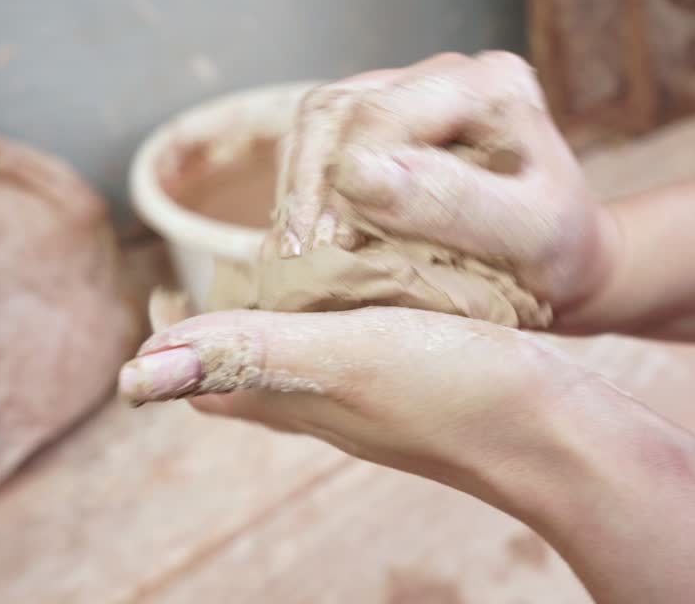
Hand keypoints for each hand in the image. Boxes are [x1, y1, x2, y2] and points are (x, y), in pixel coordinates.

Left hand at [119, 306, 587, 490]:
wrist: (556, 433)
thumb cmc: (454, 393)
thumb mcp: (346, 357)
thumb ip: (252, 352)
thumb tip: (137, 374)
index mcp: (299, 400)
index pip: (212, 383)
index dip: (176, 343)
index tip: (162, 292)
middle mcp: (332, 404)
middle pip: (255, 372)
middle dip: (226, 325)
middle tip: (220, 267)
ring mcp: (380, 397)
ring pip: (310, 358)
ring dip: (286, 315)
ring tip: (289, 262)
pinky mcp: (426, 379)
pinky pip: (366, 343)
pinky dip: (350, 309)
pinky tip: (377, 279)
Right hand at [269, 51, 617, 314]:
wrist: (565, 262)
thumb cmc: (557, 252)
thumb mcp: (527, 233)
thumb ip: (454, 201)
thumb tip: (357, 173)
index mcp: (492, 85)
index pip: (382, 116)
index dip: (342, 183)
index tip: (331, 251)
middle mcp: (449, 72)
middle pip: (338, 110)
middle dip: (311, 188)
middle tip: (301, 261)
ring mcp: (412, 89)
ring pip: (318, 120)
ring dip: (299, 188)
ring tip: (298, 255)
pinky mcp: (386, 119)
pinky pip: (321, 140)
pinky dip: (306, 191)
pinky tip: (308, 240)